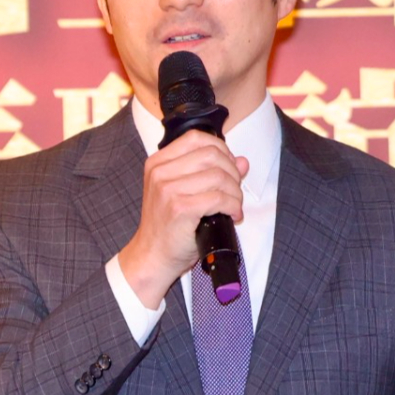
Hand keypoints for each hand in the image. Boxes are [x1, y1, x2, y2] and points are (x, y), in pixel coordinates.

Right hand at [118, 130, 248, 308]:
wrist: (152, 256)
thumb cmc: (168, 226)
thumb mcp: (184, 192)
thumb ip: (210, 172)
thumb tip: (242, 162)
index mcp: (158, 162)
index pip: (196, 138)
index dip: (221, 149)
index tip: (229, 166)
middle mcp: (160, 172)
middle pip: (211, 155)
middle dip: (232, 172)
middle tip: (235, 190)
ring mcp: (168, 190)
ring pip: (218, 176)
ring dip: (235, 191)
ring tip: (235, 204)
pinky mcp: (180, 208)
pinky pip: (218, 198)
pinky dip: (233, 205)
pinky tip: (233, 214)